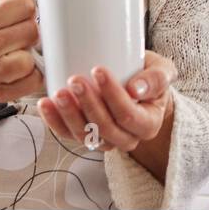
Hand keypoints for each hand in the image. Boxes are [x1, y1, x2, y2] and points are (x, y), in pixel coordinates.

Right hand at [0, 0, 43, 102]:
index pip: (25, 5)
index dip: (31, 6)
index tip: (26, 11)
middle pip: (30, 32)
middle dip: (33, 30)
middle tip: (25, 33)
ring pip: (28, 60)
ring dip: (32, 54)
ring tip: (23, 50)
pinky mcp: (0, 94)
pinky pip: (32, 81)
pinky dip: (34, 74)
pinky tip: (25, 68)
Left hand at [39, 50, 176, 152]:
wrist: (141, 89)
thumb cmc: (150, 78)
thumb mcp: (163, 72)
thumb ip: (156, 78)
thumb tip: (135, 88)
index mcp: (148, 124)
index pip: (128, 115)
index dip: (112, 95)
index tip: (98, 70)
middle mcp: (127, 138)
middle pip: (104, 128)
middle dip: (87, 104)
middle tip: (75, 79)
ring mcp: (104, 140)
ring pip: (84, 135)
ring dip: (68, 115)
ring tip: (58, 93)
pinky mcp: (85, 136)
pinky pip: (68, 135)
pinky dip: (54, 121)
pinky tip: (45, 104)